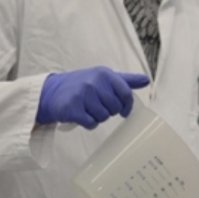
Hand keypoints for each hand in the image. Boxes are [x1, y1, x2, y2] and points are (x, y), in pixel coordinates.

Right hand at [36, 66, 150, 128]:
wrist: (52, 92)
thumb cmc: (81, 85)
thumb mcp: (103, 78)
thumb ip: (124, 80)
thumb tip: (146, 80)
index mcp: (104, 74)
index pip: (126, 93)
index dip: (127, 106)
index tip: (124, 111)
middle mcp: (94, 82)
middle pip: (115, 108)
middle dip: (108, 111)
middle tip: (97, 106)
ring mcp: (83, 95)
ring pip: (103, 117)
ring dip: (97, 117)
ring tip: (88, 109)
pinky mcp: (74, 108)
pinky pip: (91, 123)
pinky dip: (88, 123)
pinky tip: (81, 115)